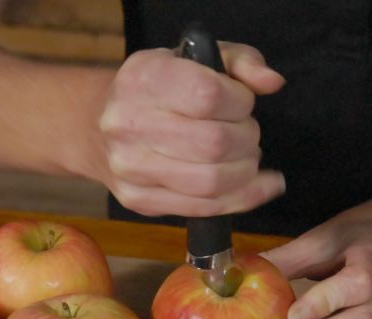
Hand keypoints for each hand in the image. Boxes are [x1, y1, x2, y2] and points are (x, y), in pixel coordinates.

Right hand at [98, 43, 285, 216]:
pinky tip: (259, 186)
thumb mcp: (198, 58)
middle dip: (247, 139)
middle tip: (247, 134)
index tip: (242, 102)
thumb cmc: (161, 88)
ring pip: (212, 181)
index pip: (208, 95)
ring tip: (247, 158)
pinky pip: (204, 208)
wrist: (99, 124)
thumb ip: (241, 62)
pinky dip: (242, 199)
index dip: (240, 102)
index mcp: (144, 79)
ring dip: (246, 171)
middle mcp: (128, 123)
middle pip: (214, 143)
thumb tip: (272, 82)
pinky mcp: (139, 199)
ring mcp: (130, 167)